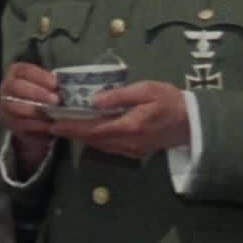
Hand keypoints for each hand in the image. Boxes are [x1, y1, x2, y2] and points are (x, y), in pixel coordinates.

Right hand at [0, 62, 58, 170]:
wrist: (33, 120)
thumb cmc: (43, 97)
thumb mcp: (48, 87)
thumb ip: (53, 85)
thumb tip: (68, 88)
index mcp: (16, 73)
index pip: (24, 70)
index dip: (40, 76)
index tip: (56, 83)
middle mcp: (7, 87)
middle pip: (16, 86)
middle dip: (37, 93)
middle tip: (56, 100)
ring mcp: (5, 106)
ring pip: (16, 107)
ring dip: (37, 111)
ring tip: (54, 114)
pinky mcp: (9, 124)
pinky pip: (21, 124)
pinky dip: (37, 125)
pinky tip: (50, 126)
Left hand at [46, 80, 190, 161]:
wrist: (192, 122)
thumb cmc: (171, 100)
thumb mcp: (147, 90)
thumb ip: (119, 96)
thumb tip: (94, 100)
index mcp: (130, 126)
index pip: (94, 128)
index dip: (72, 127)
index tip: (53, 123)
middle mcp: (127, 143)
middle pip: (93, 139)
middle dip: (71, 132)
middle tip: (50, 124)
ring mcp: (131, 150)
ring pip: (99, 145)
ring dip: (80, 137)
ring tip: (63, 127)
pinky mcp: (134, 152)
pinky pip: (108, 147)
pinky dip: (94, 139)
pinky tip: (85, 131)